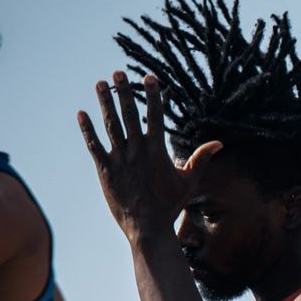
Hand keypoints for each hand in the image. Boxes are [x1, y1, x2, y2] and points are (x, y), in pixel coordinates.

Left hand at [77, 72, 220, 236]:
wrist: (147, 227)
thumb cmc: (170, 205)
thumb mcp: (189, 182)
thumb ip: (201, 159)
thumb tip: (219, 143)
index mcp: (157, 151)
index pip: (155, 117)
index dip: (153, 96)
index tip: (150, 78)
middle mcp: (136, 151)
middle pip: (129, 114)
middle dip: (123, 92)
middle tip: (117, 73)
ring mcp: (119, 159)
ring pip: (110, 125)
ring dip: (104, 103)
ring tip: (100, 84)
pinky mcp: (105, 169)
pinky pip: (93, 144)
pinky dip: (87, 129)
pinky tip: (81, 113)